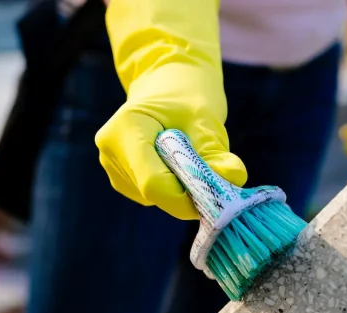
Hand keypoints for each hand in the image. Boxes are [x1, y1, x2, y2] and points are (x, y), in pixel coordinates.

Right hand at [94, 0, 246, 219]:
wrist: (166, 80)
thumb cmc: (187, 92)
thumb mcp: (205, 118)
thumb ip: (216, 151)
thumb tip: (235, 178)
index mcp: (127, 128)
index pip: (153, 182)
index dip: (185, 197)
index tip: (216, 196)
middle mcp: (111, 149)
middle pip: (152, 192)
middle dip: (186, 193)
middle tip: (213, 179)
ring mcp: (111, 164)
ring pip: (152, 198)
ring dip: (180, 190)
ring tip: (191, 158)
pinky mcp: (119, 175)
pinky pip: (150, 195)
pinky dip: (171, 187)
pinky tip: (177, 163)